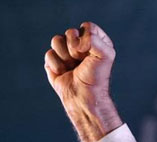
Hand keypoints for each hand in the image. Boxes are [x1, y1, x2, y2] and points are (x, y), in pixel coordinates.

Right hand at [44, 22, 122, 141]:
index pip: (87, 26)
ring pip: (56, 40)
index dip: (86, 39)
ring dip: (64, 57)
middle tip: (81, 62)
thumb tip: (76, 41)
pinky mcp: (54, 60)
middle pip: (70, 32)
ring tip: (72, 67)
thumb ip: (95, 40)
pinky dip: (56, 65)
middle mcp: (82, 44)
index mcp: (97, 41)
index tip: (91, 54)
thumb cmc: (96, 78)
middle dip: (74, 49)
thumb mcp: (105, 56)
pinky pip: (49, 53)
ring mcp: (67, 51)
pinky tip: (64, 73)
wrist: (83, 97)